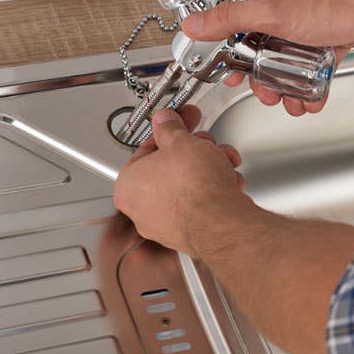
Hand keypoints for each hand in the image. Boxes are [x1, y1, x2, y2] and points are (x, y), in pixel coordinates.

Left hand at [113, 106, 249, 253]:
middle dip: (194, 150)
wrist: (220, 221)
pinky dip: (213, 190)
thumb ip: (170, 128)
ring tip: (221, 161)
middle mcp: (141, 210)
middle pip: (169, 168)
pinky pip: (200, 203)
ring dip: (208, 167)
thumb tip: (165, 121)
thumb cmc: (193, 189)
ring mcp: (166, 224)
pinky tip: (225, 181)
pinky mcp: (189, 232)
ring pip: (188, 185)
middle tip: (204, 142)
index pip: (146, 149)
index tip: (180, 121)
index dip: (169, 130)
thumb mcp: (180, 141)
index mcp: (128, 186)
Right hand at [183, 0, 353, 115]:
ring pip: (290, 57)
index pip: (238, 17)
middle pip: (264, 42)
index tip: (230, 71)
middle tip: (263, 92)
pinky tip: (312, 98)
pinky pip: (316, 64)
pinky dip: (312, 83)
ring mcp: (316, 19)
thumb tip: (195, 24)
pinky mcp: (337, 35)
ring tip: (289, 101)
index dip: (231, 48)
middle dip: (262, 74)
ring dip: (287, 84)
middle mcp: (293, 0)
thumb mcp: (274, 10)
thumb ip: (230, 18)